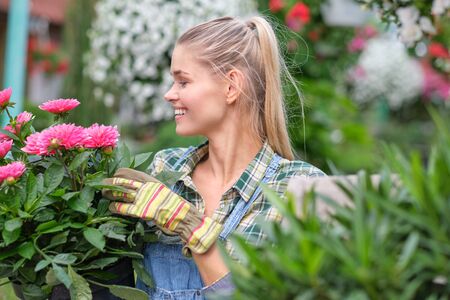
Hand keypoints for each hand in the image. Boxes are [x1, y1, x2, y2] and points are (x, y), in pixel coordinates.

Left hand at [102, 168, 222, 254]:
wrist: (183, 216)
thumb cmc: (172, 205)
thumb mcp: (160, 190)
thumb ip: (148, 187)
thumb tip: (137, 186)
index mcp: (150, 180)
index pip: (128, 172)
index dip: (117, 175)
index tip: (112, 178)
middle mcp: (145, 187)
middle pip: (121, 181)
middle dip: (108, 183)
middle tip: (101, 185)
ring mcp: (144, 199)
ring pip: (120, 192)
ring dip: (109, 193)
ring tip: (103, 195)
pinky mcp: (142, 211)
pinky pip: (123, 207)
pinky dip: (115, 207)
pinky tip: (111, 208)